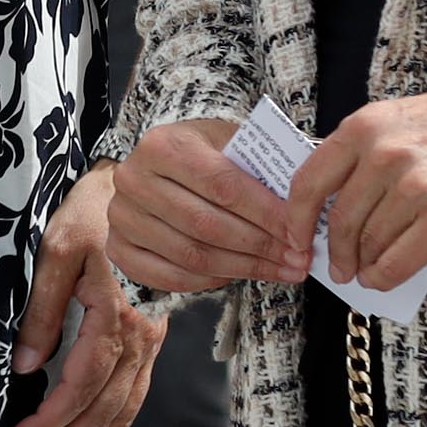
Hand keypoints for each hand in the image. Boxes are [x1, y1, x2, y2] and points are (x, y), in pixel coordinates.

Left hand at [7, 167, 165, 426]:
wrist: (133, 192)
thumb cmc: (89, 215)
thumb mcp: (54, 250)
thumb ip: (41, 309)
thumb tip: (25, 367)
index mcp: (116, 315)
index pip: (82, 385)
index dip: (49, 420)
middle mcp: (141, 336)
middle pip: (105, 411)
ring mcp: (149, 342)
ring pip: (123, 412)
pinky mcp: (147, 343)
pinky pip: (130, 398)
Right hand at [99, 115, 294, 293]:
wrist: (161, 166)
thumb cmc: (206, 155)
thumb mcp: (231, 144)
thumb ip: (263, 169)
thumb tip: (309, 207)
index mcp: (162, 144)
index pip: (222, 185)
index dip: (266, 214)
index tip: (302, 233)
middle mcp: (132, 178)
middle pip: (206, 224)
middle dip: (260, 246)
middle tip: (298, 259)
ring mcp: (120, 215)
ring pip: (191, 255)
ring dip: (243, 268)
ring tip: (281, 271)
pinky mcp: (117, 247)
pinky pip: (169, 276)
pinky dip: (209, 282)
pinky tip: (238, 276)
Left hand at [286, 75, 426, 292]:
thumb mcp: (402, 121)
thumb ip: (366, 156)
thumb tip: (337, 207)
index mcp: (365, 127)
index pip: (309, 181)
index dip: (296, 219)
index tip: (295, 240)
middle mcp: (384, 154)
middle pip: (340, 219)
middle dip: (335, 252)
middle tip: (337, 267)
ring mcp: (416, 186)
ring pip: (370, 243)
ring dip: (363, 265)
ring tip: (364, 273)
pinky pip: (399, 259)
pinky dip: (384, 276)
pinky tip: (382, 278)